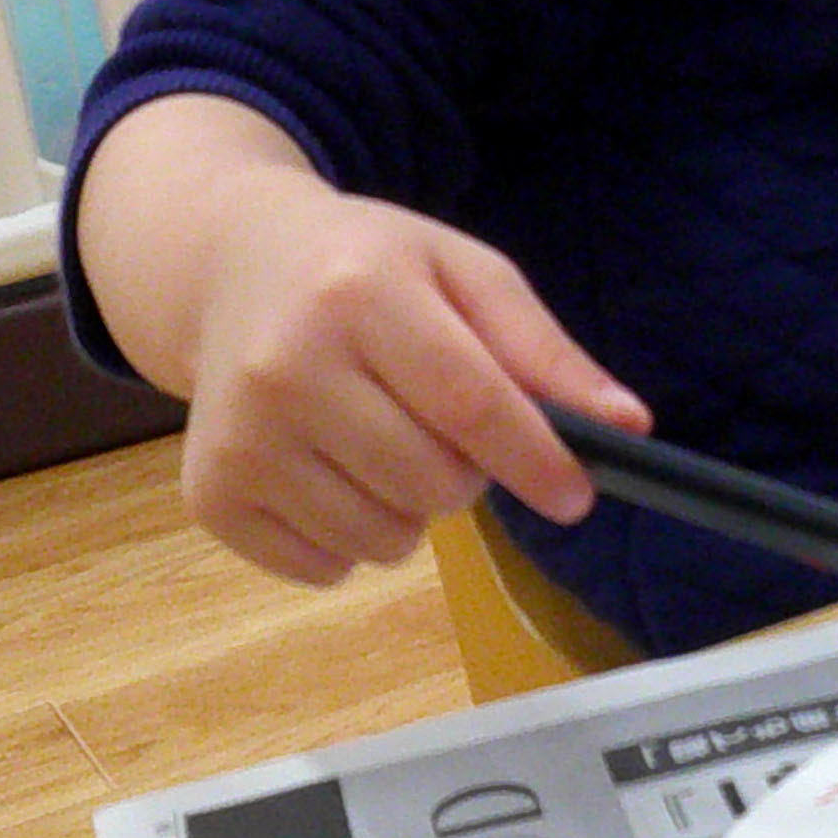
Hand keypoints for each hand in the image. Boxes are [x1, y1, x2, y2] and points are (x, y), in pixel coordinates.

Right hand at [174, 163, 652, 585]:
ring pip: (383, 540)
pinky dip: (350, 540)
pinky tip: (331, 468)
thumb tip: (627, 426)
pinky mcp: (210, 497)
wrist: (230, 268)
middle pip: (431, 481)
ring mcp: (239, 438)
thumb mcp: (464, 271)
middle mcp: (286, 367)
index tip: (577, 496)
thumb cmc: (366, 266)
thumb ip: (544, 350)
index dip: (535, 459)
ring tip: (383, 439)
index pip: (469, 402)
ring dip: (411, 510)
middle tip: (441, 424)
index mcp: (358, 293)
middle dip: (467, 473)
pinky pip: (325, 571)